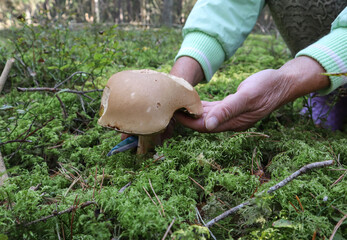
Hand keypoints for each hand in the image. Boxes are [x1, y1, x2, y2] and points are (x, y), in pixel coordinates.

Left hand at [175, 56, 328, 131]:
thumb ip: (228, 110)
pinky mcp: (234, 106)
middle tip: (170, 108)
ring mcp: (233, 114)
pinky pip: (215, 108)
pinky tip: (194, 100)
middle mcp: (231, 121)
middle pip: (204, 123)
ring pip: (208, 116)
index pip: (204, 127)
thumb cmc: (266, 87)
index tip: (173, 115)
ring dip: (194, 111)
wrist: (283, 82)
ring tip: (178, 104)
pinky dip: (203, 105)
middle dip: (187, 117)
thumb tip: (208, 125)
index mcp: (233, 122)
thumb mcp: (247, 96)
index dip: (188, 122)